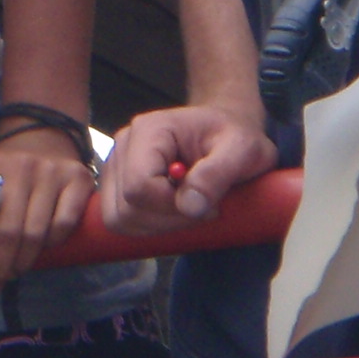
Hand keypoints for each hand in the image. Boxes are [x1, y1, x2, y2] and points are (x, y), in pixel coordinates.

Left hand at [0, 129, 91, 297]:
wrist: (41, 142)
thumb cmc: (0, 177)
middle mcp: (18, 166)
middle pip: (6, 232)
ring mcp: (50, 171)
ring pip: (35, 234)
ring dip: (22, 263)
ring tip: (13, 271)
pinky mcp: (78, 179)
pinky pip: (63, 226)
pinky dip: (51, 245)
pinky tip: (41, 248)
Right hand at [100, 103, 277, 235]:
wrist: (226, 133)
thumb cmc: (234, 138)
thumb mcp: (241, 150)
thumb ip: (215, 175)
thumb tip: (189, 207)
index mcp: (149, 130)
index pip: (139, 186)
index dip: (173, 207)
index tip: (208, 203)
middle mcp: (124, 146)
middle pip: (126, 208)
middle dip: (168, 220)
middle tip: (203, 207)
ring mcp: (117, 166)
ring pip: (119, 220)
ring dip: (159, 226)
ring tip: (189, 206)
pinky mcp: (117, 184)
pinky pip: (121, 221)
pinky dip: (149, 226)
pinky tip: (174, 210)